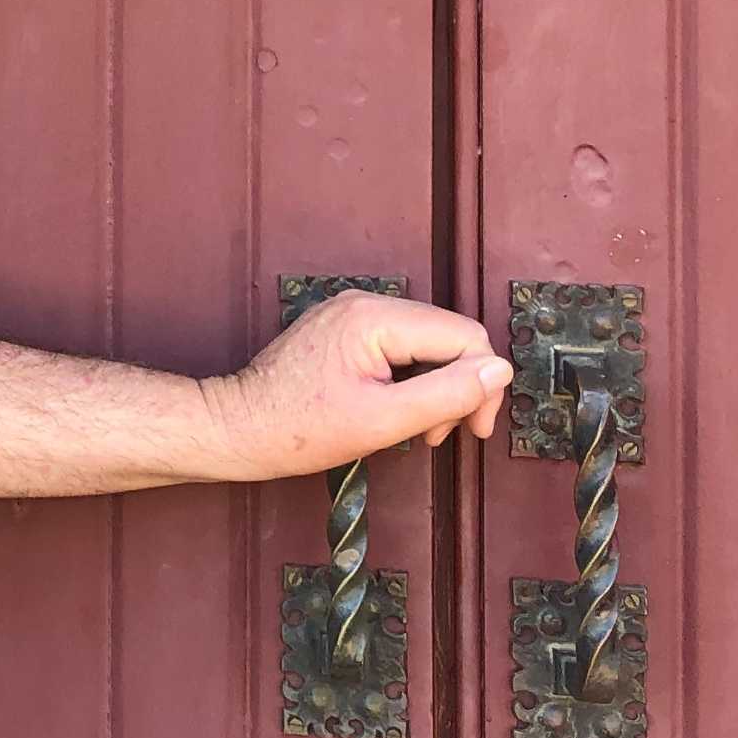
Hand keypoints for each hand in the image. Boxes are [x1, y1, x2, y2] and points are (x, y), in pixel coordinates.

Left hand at [206, 288, 513, 480]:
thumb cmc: (298, 429)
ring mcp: (351, 313)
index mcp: (375, 318)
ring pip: (426, 342)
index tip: (473, 429)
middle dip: (457, 388)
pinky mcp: (342, 328)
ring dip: (435, 386)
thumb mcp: (385, 420)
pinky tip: (397, 410)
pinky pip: (398, 345)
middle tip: (442, 434)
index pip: (465, 337)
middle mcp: (364, 303)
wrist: (238, 428)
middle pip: (448, 336)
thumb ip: (448, 392)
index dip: (482, 385)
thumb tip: (499, 370)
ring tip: (419, 429)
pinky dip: (409, 379)